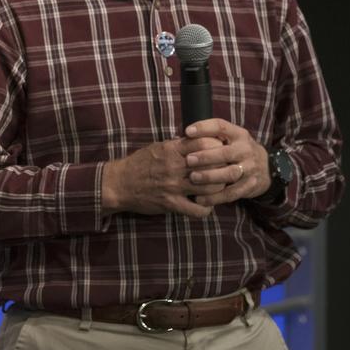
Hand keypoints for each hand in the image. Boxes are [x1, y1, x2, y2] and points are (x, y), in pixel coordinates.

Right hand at [101, 136, 225, 217]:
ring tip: (220, 188)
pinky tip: (206, 205)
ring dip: (218, 189)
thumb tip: (195, 139)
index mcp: (172, 150)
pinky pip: (196, 210)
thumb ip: (177, 145)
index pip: (204, 143)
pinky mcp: (171, 204)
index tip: (223, 150)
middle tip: (230, 170)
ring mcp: (173, 186)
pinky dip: (206, 209)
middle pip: (211, 166)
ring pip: (209, 188)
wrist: (119, 184)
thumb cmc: (139, 164)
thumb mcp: (157, 148)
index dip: (218, 146)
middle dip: (224, 168)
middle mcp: (175, 167)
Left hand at [182, 119, 269, 206]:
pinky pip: (231, 193)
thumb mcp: (232, 139)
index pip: (221, 126)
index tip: (187, 132)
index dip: (204, 128)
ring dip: (209, 176)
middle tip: (188, 160)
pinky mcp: (249, 186)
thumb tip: (185, 135)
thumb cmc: (238, 151)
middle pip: (225, 153)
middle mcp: (246, 150)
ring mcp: (250, 169)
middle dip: (205, 157)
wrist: (267, 168)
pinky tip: (200, 199)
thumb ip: (214, 137)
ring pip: (229, 173)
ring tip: (193, 178)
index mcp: (239, 135)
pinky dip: (215, 197)